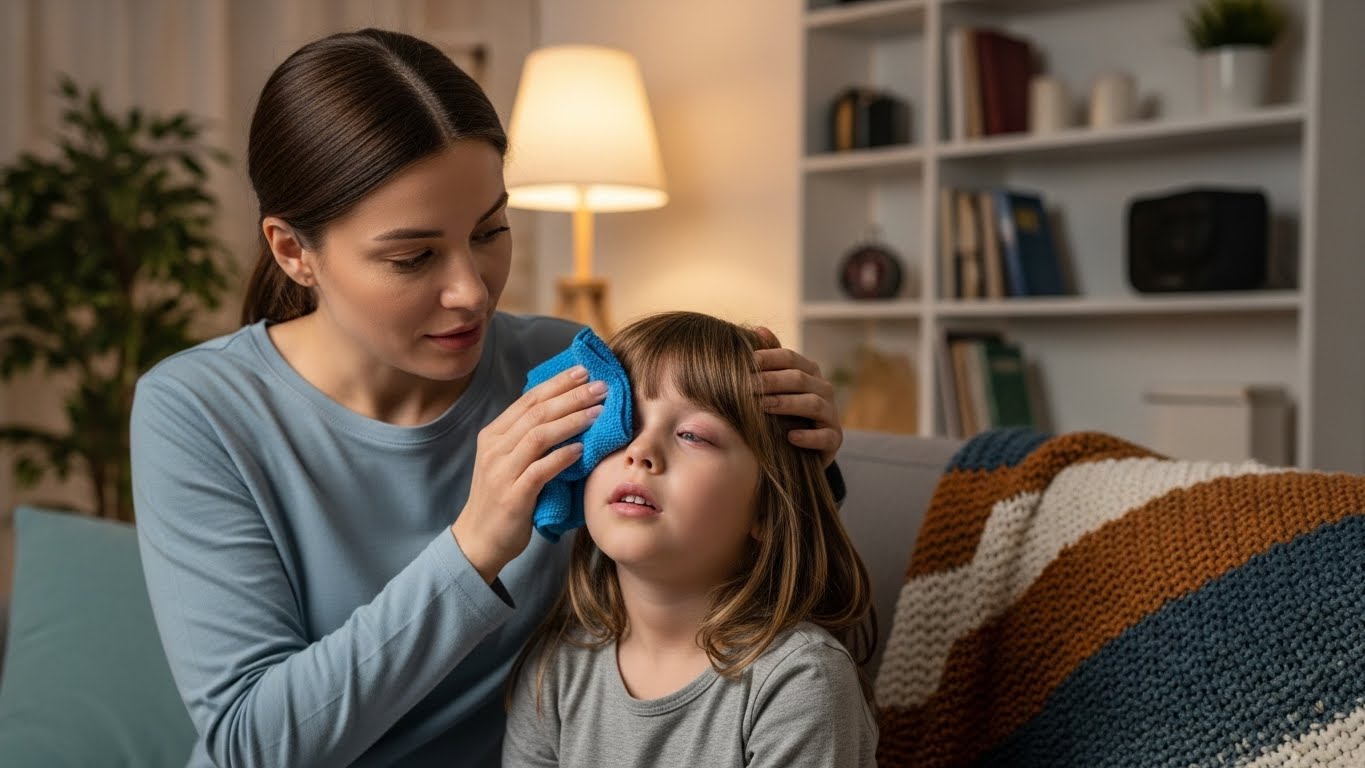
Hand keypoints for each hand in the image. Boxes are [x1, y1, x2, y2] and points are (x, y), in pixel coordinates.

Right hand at [451, 366, 606, 582]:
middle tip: (601, 386)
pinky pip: (540, 470)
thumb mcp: (510, 461)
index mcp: (494, 435)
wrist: (478, 540)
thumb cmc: (502, 498)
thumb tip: (565, 412)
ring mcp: (501, 471)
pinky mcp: (513, 496)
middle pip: (536, 412)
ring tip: (599, 412)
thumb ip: (529, 438)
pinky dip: (562, 457)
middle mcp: (495, 448)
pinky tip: (582, 449)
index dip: (557, 383)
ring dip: (571, 420)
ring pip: (538, 436)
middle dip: (571, 396)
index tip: (584, 371)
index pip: (528, 399)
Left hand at [753, 327, 841, 466]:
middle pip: (799, 379)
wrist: (799, 450)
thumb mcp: (776, 386)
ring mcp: (831, 414)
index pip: (790, 358)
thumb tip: (758, 329)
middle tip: (746, 386)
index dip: (768, 358)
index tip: (745, 362)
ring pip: (813, 403)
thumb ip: (770, 360)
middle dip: (772, 381)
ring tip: (763, 407)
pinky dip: (808, 436)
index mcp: (809, 372)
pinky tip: (790, 437)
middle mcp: (824, 389)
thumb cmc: (784, 412)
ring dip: (786, 404)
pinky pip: (825, 436)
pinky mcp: (834, 439)